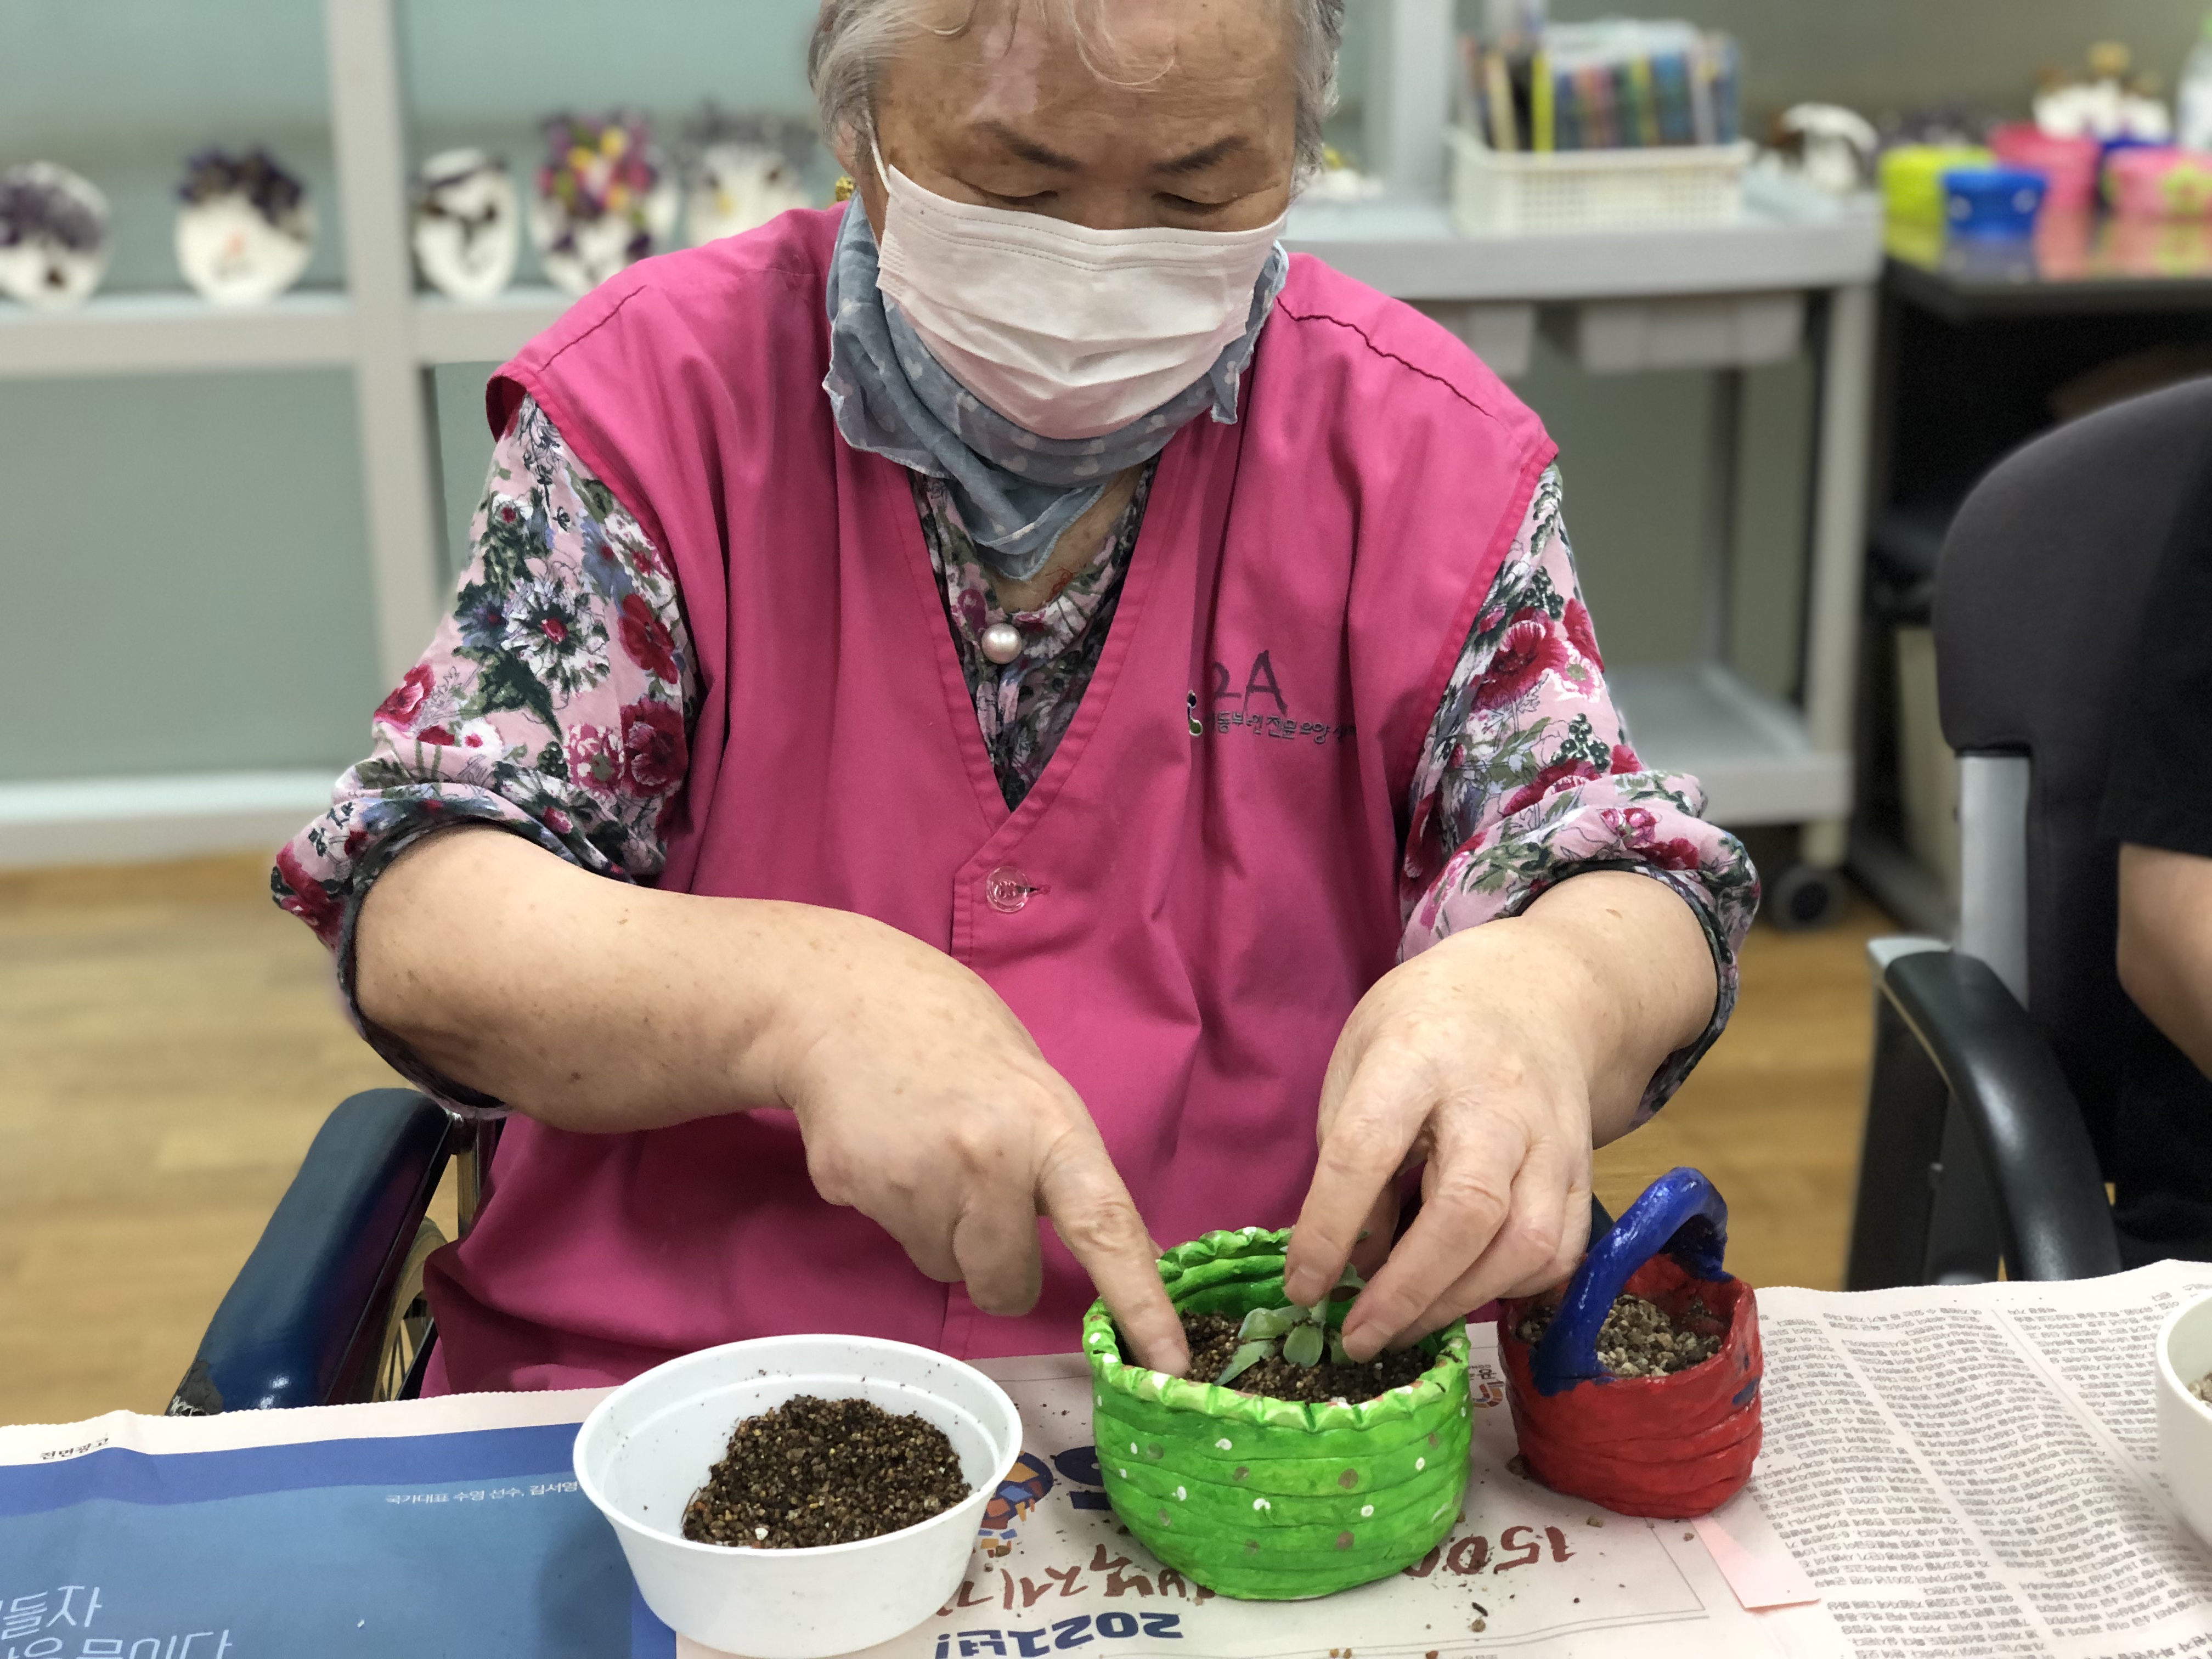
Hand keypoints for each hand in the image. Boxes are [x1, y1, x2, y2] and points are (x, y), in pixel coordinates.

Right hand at [770, 909, 1189, 1374]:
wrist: (842, 1001)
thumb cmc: (956, 1042)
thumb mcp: (1036, 1090)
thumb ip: (1070, 1172)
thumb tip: (1130, 1254)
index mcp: (1049, 1127)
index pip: (1108, 1229)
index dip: (1141, 1305)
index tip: (1170, 1366)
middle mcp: (987, 1160)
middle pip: (1007, 1286)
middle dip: (1000, 1266)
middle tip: (981, 1198)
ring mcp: (916, 1180)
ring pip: (944, 1268)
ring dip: (942, 1232)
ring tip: (926, 1154)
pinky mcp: (856, 1190)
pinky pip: (893, 1238)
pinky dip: (894, 1208)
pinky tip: (888, 1147)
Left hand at [1281, 873, 1713, 1360]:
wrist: (1540, 992)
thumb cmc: (1427, 1025)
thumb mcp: (1360, 1054)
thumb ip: (1349, 1147)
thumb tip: (1355, 1256)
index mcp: (1419, 1054)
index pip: (1368, 1149)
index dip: (1329, 1228)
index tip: (1301, 1287)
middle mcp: (1498, 1098)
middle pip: (1467, 1208)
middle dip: (1408, 1290)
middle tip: (1357, 1337)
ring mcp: (1554, 1139)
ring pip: (1525, 1244)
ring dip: (1456, 1303)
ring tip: (1399, 1328)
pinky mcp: (1586, 1174)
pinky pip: (1557, 1254)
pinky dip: (1506, 1291)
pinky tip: (1459, 1296)